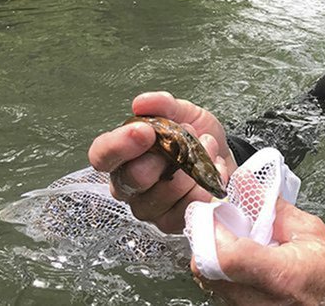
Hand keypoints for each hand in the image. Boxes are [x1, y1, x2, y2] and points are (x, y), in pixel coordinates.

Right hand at [88, 91, 237, 232]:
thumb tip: (142, 103)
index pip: (102, 155)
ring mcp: (150, 207)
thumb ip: (162, 105)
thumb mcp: (181, 112)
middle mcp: (130, 185)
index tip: (145, 131)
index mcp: (123, 156)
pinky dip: (205, 187)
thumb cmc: (194, 137)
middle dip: (162, 157)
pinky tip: (213, 170)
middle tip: (185, 138)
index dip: (119, 145)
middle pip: (131, 179)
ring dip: (190, 168)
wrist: (222, 155)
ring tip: (206, 148)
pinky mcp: (172, 222)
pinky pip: (185, 209)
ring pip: (162, 194)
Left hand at [192, 199, 324, 304]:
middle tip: (223, 222)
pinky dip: (221, 268)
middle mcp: (261, 300)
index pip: (228, 256)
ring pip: (208, 278)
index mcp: (282, 275)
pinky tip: (240, 257)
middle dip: (208, 239)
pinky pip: (218, 286)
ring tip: (237, 240)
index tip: (218, 212)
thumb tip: (244, 184)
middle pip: (207, 269)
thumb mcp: (308, 228)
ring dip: (213, 253)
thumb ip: (271, 206)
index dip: (214, 230)